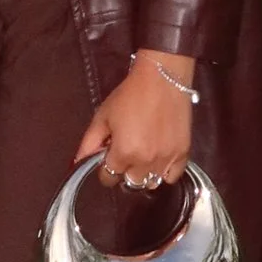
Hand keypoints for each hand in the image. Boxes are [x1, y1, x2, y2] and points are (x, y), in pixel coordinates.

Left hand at [77, 53, 194, 190]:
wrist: (162, 79)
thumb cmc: (130, 95)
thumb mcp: (103, 116)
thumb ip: (90, 142)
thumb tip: (79, 161)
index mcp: (123, 153)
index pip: (108, 178)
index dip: (105, 168)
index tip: (109, 156)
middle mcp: (145, 161)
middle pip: (130, 182)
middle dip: (124, 170)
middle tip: (126, 152)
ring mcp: (166, 159)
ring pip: (150, 182)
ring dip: (144, 173)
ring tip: (143, 155)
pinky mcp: (183, 153)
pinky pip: (172, 176)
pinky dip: (164, 171)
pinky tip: (159, 157)